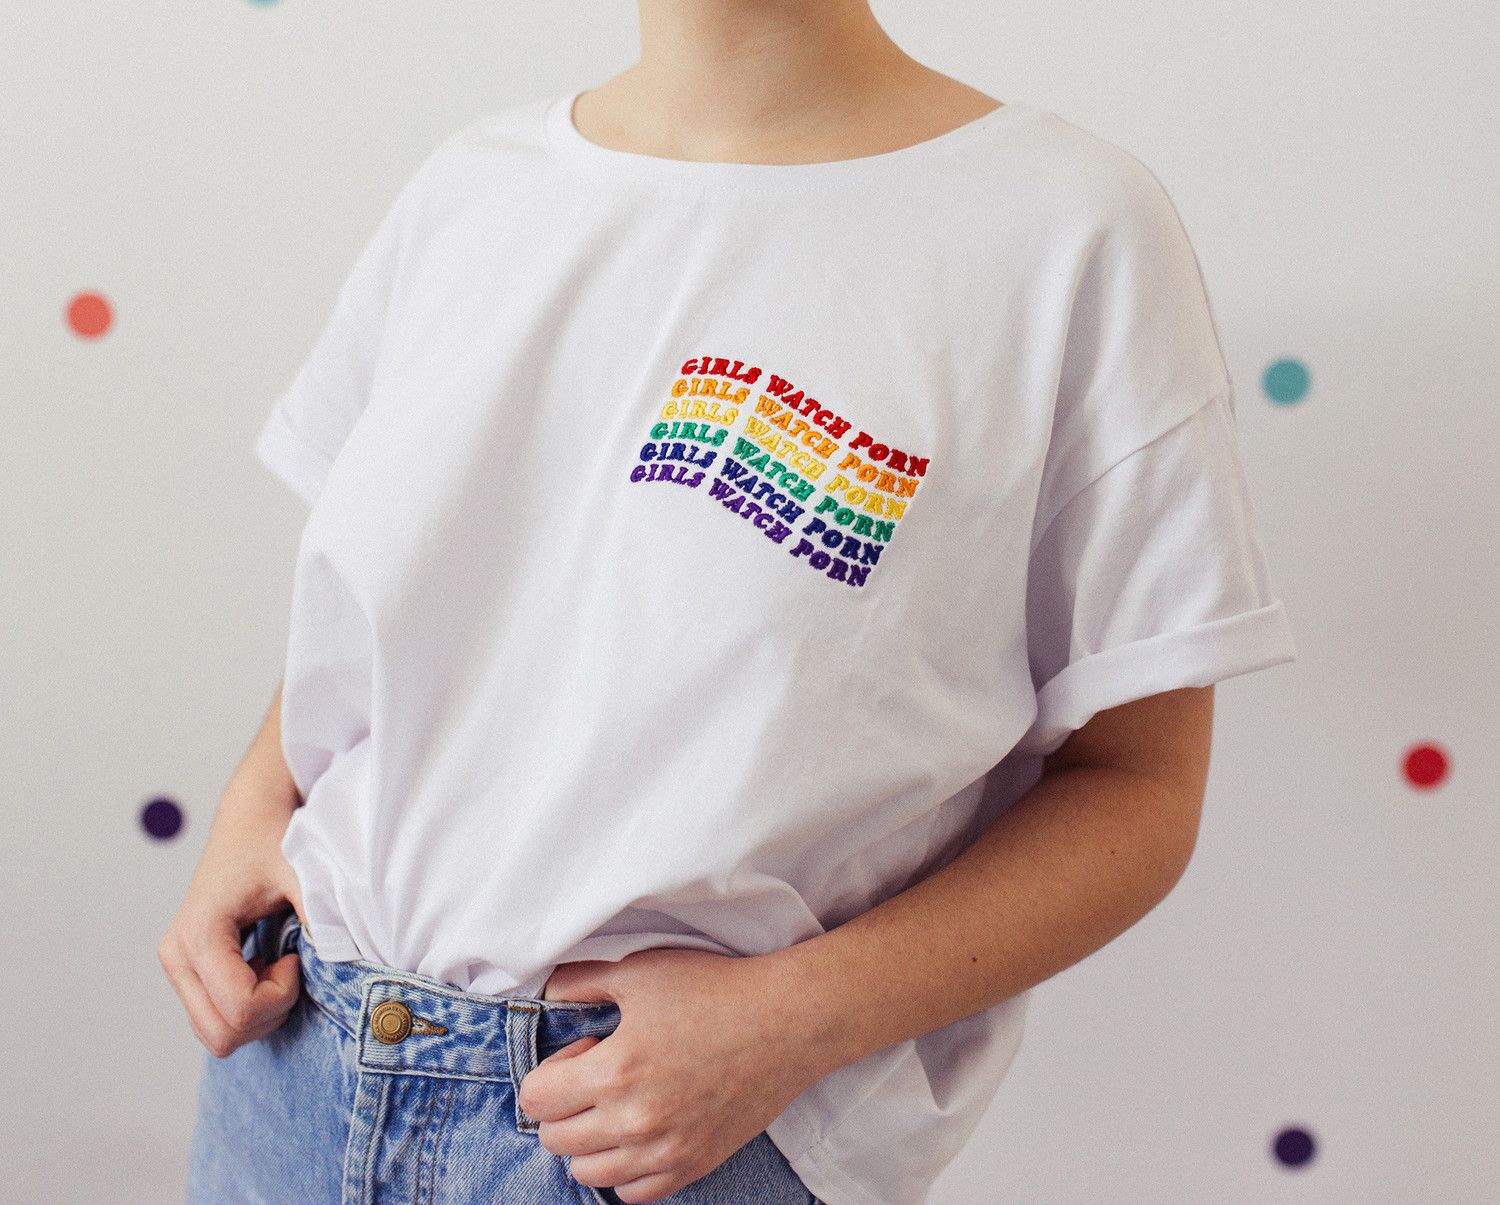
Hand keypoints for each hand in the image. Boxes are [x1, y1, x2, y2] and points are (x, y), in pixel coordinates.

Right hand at [157, 782, 307, 1057]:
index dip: (284, 994)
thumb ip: (321, 920)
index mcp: (199, 933)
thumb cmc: (277, 841)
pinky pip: (215, 1019)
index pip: (240, 1009)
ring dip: (260, 1012)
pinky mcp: (187, 972)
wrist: (254, 817)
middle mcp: (177, 955)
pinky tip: (266, 966)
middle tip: (292, 965)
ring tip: (279, 963)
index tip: (298, 954)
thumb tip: (345, 966)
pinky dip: (249, 1008)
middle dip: (269, 1012)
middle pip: (222, 1035)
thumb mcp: (305, 876)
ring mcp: (178, 966)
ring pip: (216, 1035)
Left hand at [520, 948, 819, 1202]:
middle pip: (555, 1139)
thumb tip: (547, 993)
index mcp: (615, 1072)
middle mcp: (635, 1122)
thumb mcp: (641, 971)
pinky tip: (641, 1132)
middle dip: (563, 1104)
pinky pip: (633, 1193)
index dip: (552, 1070)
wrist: (788, 1021)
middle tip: (600, 1072)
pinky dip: (624, 1169)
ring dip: (588, 1139)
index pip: (537, 1098)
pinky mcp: (694, 1165)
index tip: (586, 1048)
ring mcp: (666, 1151)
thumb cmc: (715, 990)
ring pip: (587, 1172)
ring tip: (618, 1103)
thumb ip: (581, 981)